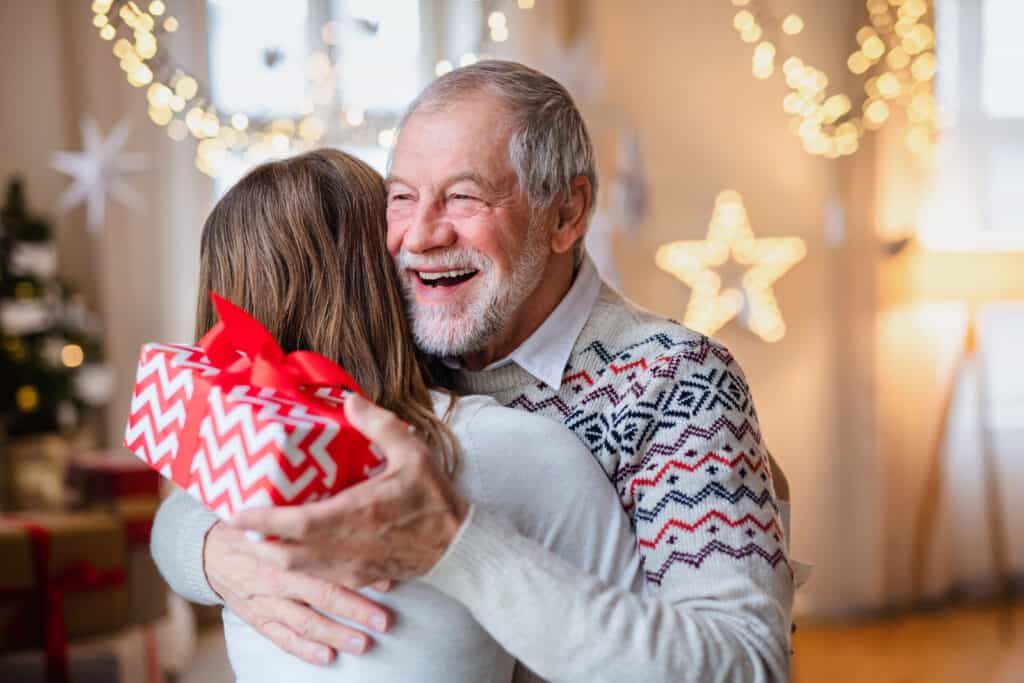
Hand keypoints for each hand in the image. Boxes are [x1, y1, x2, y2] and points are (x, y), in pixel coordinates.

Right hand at [203, 520, 393, 664]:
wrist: (210, 551)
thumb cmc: (259, 529)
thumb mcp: (283, 516)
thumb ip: (318, 520)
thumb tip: (363, 521)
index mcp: (286, 546)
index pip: (326, 560)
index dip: (358, 572)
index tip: (388, 582)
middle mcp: (278, 575)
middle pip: (321, 594)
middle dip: (355, 610)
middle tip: (383, 621)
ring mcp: (267, 600)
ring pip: (305, 622)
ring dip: (335, 634)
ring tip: (362, 644)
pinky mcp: (258, 618)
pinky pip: (282, 638)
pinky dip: (304, 650)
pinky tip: (326, 657)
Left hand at [229, 394, 469, 586]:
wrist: (458, 546)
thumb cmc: (434, 499)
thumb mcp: (413, 453)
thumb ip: (379, 425)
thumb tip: (349, 400)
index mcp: (355, 514)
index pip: (295, 523)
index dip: (261, 522)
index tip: (235, 513)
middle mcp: (347, 545)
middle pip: (286, 554)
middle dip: (258, 542)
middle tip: (239, 524)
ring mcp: (352, 567)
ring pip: (299, 570)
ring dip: (274, 556)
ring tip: (259, 537)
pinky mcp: (360, 577)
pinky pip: (319, 577)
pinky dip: (298, 568)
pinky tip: (294, 552)